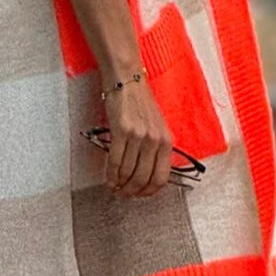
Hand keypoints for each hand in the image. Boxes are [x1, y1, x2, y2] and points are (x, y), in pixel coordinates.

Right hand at [102, 77, 174, 196]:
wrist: (127, 81)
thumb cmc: (140, 103)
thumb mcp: (156, 126)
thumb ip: (155, 149)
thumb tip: (145, 174)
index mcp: (166, 140)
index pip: (161, 177)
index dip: (149, 191)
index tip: (140, 195)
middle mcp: (154, 139)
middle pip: (143, 178)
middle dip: (131, 191)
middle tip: (123, 194)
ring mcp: (139, 135)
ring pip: (128, 172)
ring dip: (119, 184)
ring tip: (114, 187)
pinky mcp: (121, 130)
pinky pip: (115, 160)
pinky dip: (110, 173)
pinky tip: (108, 177)